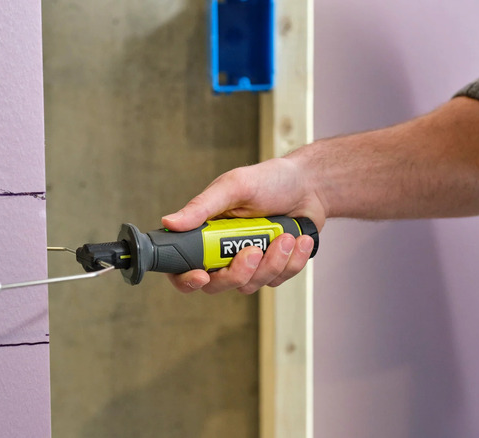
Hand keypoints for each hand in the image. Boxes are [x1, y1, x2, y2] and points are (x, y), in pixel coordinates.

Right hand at [162, 157, 325, 293]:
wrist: (309, 186)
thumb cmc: (269, 180)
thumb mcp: (233, 187)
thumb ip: (201, 207)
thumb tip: (169, 222)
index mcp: (205, 233)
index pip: (182, 268)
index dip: (187, 279)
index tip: (202, 275)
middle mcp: (223, 252)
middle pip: (217, 285)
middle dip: (239, 272)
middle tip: (254, 250)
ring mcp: (248, 263)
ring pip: (250, 284)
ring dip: (272, 262)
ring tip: (285, 236)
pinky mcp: (272, 269)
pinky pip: (277, 280)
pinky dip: (291, 261)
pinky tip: (297, 240)